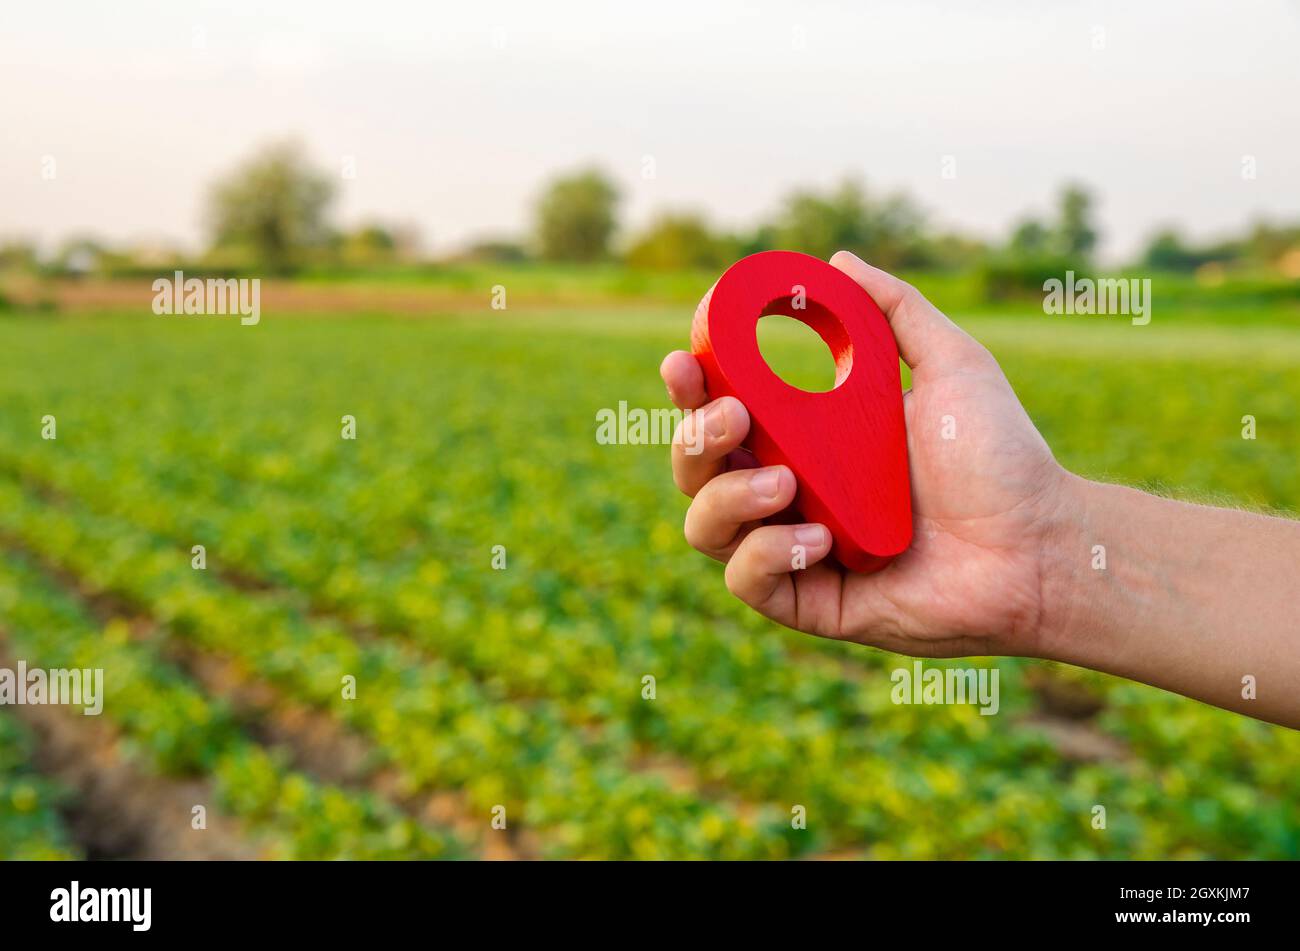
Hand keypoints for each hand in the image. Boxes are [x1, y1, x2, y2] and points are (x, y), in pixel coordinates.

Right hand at [661, 251, 1069, 658]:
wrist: (1041, 545)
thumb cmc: (1001, 458)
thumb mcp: (952, 363)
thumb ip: (895, 310)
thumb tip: (837, 260)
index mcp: (807, 438)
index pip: (722, 411)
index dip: (691, 387)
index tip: (686, 359)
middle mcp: (789, 492)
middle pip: (696, 467)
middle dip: (694, 439)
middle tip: (733, 416)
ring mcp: (796, 548)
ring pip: (704, 527)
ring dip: (726, 496)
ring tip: (784, 482)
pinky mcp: (812, 602)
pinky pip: (749, 582)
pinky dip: (765, 555)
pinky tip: (815, 539)